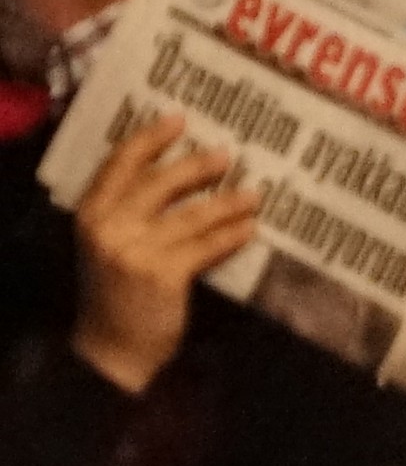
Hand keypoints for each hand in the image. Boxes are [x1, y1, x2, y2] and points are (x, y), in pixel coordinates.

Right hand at [66, 119, 255, 388]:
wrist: (111, 347)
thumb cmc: (117, 290)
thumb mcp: (110, 245)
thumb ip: (129, 211)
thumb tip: (181, 169)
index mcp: (91, 214)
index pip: (119, 164)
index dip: (150, 138)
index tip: (180, 118)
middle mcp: (108, 228)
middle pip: (159, 182)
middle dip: (197, 166)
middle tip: (228, 154)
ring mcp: (134, 251)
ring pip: (192, 215)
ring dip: (228, 202)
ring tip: (255, 193)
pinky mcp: (162, 275)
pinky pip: (207, 247)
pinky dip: (232, 236)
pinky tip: (251, 228)